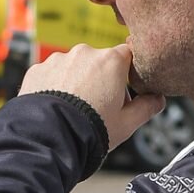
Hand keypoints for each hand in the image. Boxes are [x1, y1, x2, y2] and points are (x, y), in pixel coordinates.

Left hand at [18, 43, 166, 148]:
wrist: (49, 139)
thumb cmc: (90, 131)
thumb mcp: (128, 123)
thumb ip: (147, 107)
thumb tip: (157, 99)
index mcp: (111, 61)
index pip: (129, 54)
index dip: (129, 73)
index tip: (126, 88)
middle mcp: (84, 53)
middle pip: (100, 61)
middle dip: (101, 79)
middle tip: (99, 106)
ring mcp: (57, 60)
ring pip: (74, 67)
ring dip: (76, 82)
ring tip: (74, 110)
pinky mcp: (36, 70)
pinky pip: (51, 74)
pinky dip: (54, 86)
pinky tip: (57, 107)